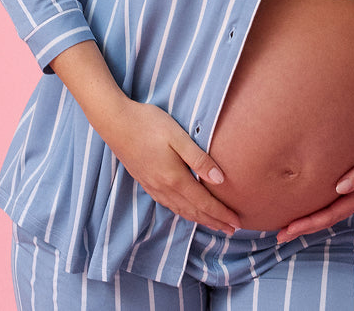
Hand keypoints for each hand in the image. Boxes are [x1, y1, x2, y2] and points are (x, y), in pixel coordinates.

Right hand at [101, 99, 241, 234]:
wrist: (116, 123)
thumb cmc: (150, 124)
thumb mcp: (179, 138)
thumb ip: (199, 159)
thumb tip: (221, 180)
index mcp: (174, 178)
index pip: (204, 203)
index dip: (221, 214)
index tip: (237, 222)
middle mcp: (163, 188)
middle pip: (194, 211)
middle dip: (214, 221)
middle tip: (232, 230)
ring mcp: (153, 187)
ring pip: (181, 210)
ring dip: (200, 219)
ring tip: (215, 224)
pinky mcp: (146, 182)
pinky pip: (169, 205)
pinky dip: (184, 212)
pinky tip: (188, 211)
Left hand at [276, 123, 353, 241]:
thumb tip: (340, 188)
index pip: (331, 213)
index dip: (309, 222)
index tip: (288, 228)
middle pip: (327, 217)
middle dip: (303, 227)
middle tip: (278, 235)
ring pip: (329, 211)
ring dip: (309, 220)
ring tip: (287, 226)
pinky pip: (333, 200)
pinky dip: (318, 207)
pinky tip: (308, 205)